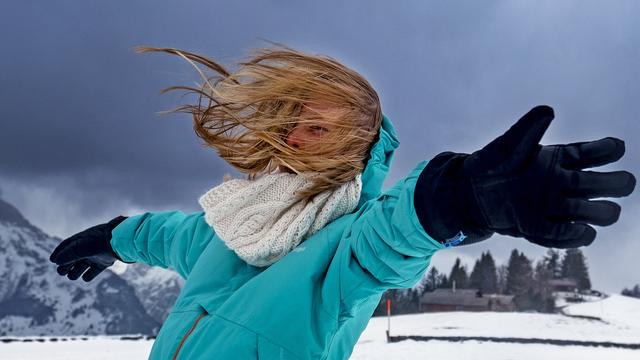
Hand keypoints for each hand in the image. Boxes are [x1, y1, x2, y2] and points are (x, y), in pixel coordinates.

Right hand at [49, 216, 127, 280]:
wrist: (121, 241)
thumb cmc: (100, 242)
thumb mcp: (82, 247)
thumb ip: (68, 254)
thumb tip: (55, 261)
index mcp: (80, 240)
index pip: (65, 246)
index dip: (58, 253)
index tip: (53, 260)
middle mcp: (87, 247)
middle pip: (71, 259)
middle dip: (64, 266)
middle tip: (63, 271)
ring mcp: (96, 255)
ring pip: (80, 267)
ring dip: (74, 273)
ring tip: (73, 274)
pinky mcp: (104, 262)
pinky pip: (92, 272)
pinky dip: (88, 276)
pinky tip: (86, 276)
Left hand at [415, 105, 635, 247]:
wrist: (467, 194)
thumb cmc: (491, 164)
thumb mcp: (506, 145)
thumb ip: (526, 129)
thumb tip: (548, 110)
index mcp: (558, 158)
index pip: (592, 153)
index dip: (607, 150)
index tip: (614, 148)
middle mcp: (562, 183)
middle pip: (602, 184)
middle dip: (617, 183)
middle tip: (621, 182)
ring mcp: (553, 207)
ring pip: (594, 212)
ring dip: (601, 212)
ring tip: (605, 210)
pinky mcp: (539, 228)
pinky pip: (565, 236)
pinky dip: (576, 235)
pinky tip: (583, 230)